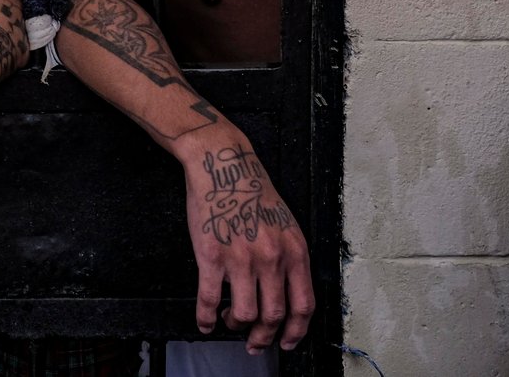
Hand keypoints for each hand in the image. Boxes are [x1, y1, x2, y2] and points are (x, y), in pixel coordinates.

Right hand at [183, 141, 314, 353]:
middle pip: (274, 316)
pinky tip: (205, 322)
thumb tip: (287, 290)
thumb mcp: (285, 224)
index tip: (287, 342)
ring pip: (244, 314)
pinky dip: (206, 318)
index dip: (296, 332)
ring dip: (236, 326)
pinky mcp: (211, 256)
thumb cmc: (251, 191)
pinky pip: (209, 299)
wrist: (223, 164)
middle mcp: (271, 259)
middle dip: (264, 337)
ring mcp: (241, 259)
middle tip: (255, 343)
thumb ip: (289, 257)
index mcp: (294, 252)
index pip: (303, 306)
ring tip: (229, 321)